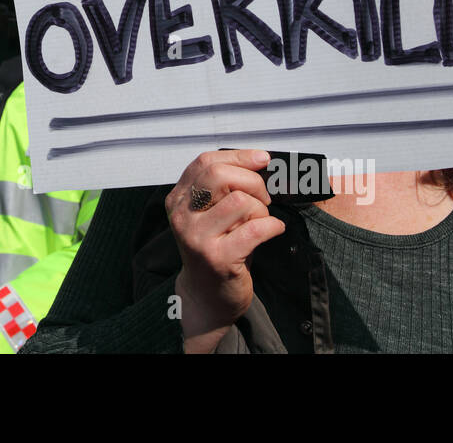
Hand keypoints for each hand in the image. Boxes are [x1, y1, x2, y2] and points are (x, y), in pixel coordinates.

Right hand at [165, 150, 284, 353]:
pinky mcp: (217, 258)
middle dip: (252, 181)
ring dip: (261, 209)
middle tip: (264, 198)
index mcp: (178, 199)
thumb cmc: (217, 250)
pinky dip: (272, 226)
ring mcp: (197, 237)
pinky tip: (274, 230)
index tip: (263, 159)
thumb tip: (260, 161)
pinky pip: (255, 229)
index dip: (239, 156)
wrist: (207, 296)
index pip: (206, 162)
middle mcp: (182, 216)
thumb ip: (223, 189)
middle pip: (219, 175)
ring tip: (262, 221)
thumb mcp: (211, 215)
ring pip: (240, 201)